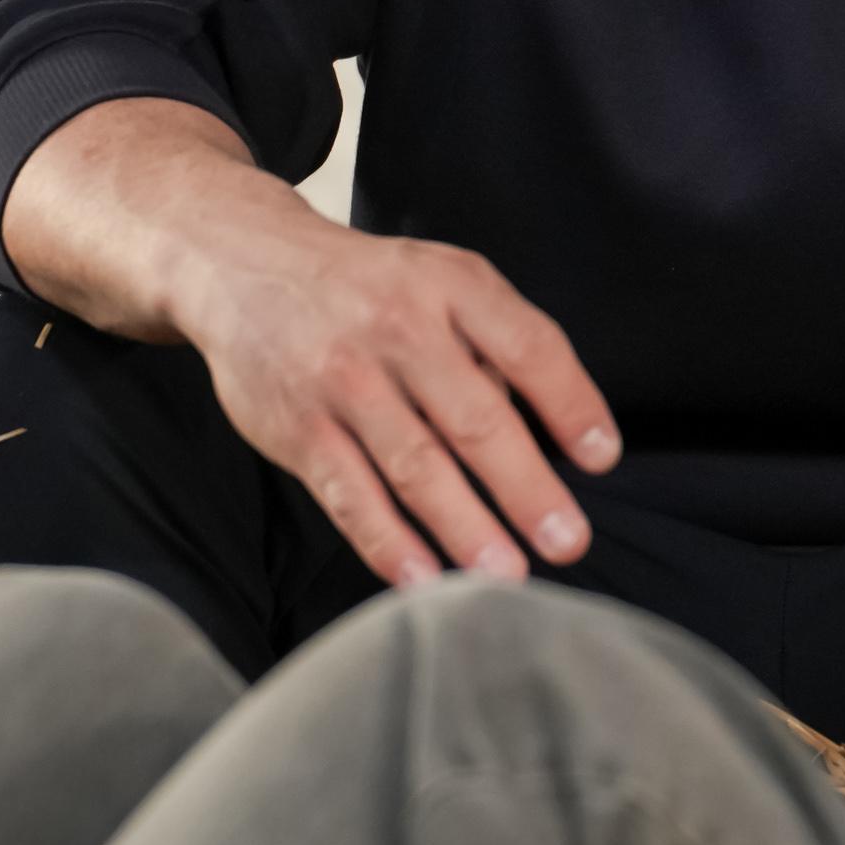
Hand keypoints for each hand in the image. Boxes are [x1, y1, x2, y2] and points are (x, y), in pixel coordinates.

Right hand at [3, 98, 620, 585]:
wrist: (242, 265)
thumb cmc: (369, 287)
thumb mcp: (439, 279)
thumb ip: (496, 343)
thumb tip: (552, 433)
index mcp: (449, 286)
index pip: (528, 346)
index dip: (571, 403)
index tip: (602, 459)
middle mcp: (398, 330)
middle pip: (475, 419)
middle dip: (527, 488)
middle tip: (569, 541)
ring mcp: (343, 382)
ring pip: (414, 466)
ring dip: (465, 527)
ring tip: (508, 577)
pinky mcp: (298, 428)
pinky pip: (350, 495)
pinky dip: (387, 542)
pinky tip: (423, 580)